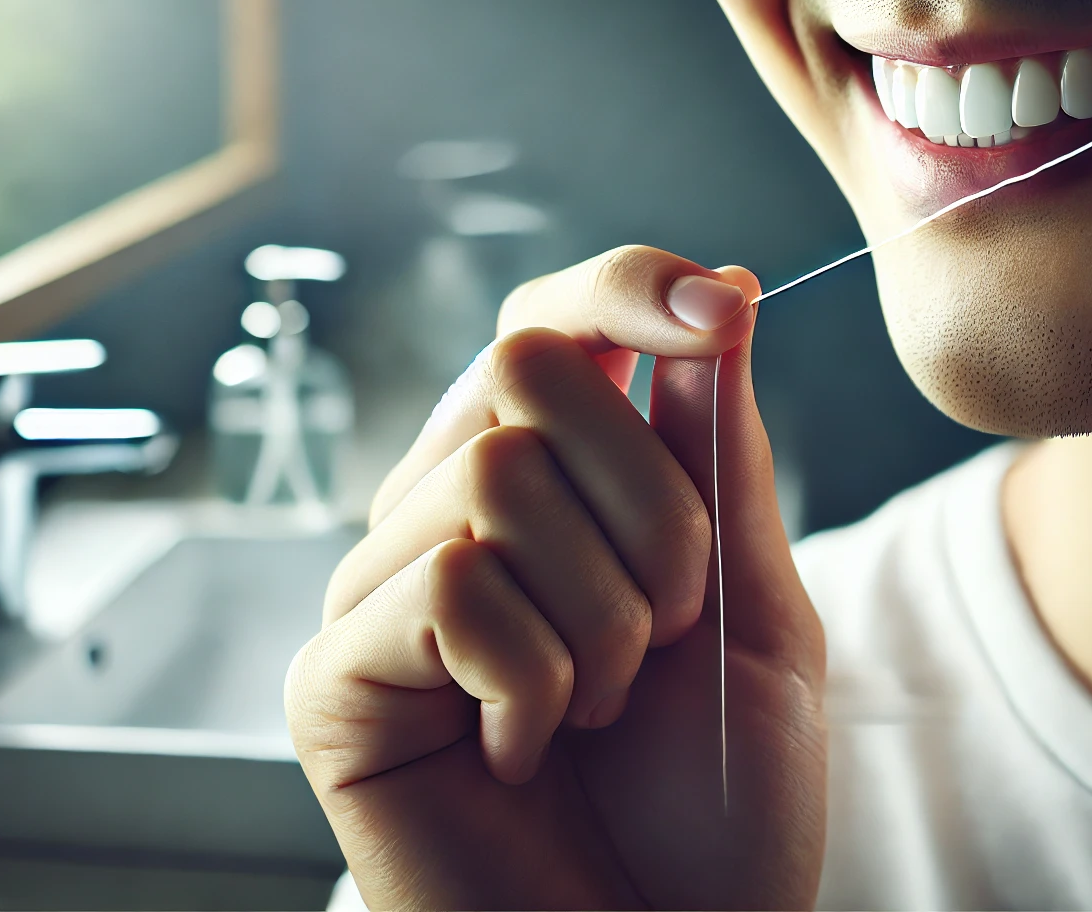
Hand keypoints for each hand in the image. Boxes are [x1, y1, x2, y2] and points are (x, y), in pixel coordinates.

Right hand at [284, 246, 826, 909]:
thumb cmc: (718, 804)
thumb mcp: (755, 609)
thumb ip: (719, 457)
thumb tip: (728, 288)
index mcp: (549, 488)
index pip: (551, 319)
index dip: (626, 287)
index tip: (721, 313)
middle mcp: (446, 517)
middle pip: (525, 365)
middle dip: (652, 505)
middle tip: (667, 632)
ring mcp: (379, 594)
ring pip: (495, 479)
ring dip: (605, 616)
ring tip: (597, 711)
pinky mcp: (336, 681)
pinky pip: (445, 588)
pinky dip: (534, 678)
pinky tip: (527, 752)